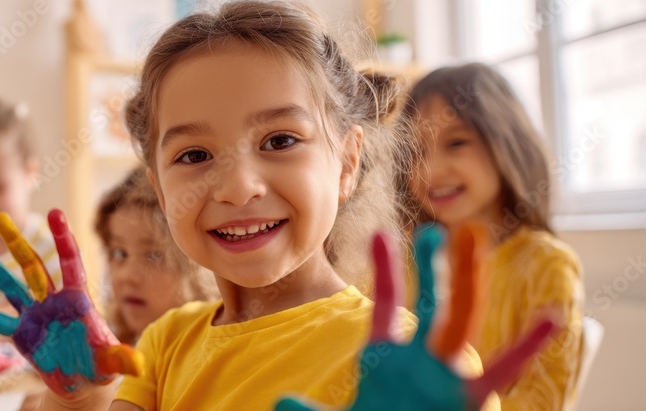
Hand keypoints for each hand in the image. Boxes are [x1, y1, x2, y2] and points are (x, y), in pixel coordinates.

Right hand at [0, 209, 143, 398]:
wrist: (82, 381)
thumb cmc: (100, 365)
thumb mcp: (110, 362)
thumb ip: (120, 359)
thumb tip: (138, 364)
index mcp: (77, 298)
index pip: (69, 262)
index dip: (62, 238)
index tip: (55, 212)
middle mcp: (52, 301)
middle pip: (32, 265)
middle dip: (17, 242)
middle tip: (0, 216)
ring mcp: (34, 315)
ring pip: (11, 286)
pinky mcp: (20, 333)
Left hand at [276, 224, 558, 410]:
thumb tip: (280, 401)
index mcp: (387, 358)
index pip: (389, 303)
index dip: (385, 268)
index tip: (380, 231)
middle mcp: (421, 360)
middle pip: (431, 303)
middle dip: (436, 267)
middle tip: (441, 226)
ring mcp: (447, 376)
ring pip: (461, 322)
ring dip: (469, 283)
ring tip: (477, 241)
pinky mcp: (468, 399)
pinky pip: (503, 371)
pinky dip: (527, 347)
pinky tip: (549, 320)